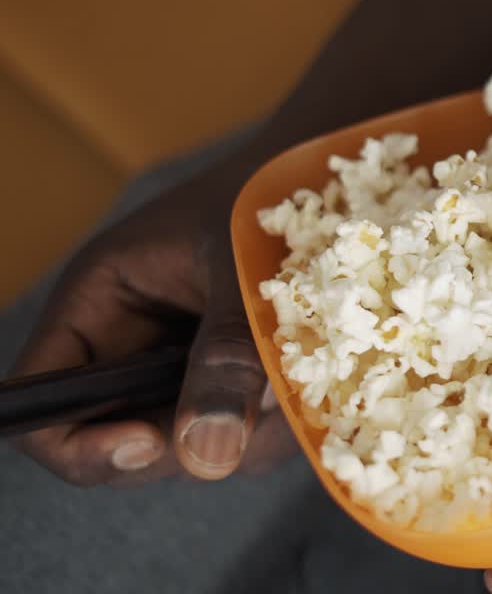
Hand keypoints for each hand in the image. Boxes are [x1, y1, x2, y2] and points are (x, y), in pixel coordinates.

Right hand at [8, 150, 295, 484]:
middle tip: (256, 413)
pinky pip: (238, 435)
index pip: (42, 400)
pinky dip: (275, 427)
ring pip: (189, 450)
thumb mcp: (240, 270)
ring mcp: (175, 371)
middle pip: (117, 445)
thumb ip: (226, 352)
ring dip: (245, 440)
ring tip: (293, 385)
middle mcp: (125, 348)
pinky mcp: (225, 382)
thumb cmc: (261, 197)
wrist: (313, 175)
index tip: (149, 445)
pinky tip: (306, 386)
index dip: (77, 444)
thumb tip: (209, 453)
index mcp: (95, 306)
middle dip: (185, 447)